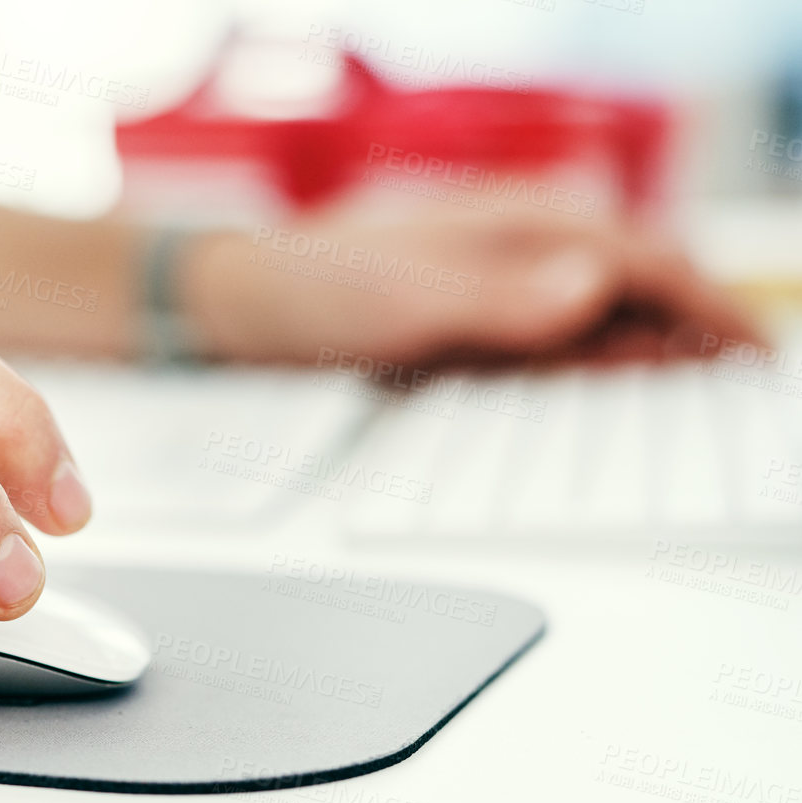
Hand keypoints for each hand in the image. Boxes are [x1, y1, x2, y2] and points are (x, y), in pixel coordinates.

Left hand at [184, 209, 763, 368]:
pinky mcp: (470, 320)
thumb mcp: (407, 301)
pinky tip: (606, 391)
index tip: (753, 354)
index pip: (648, 260)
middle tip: (740, 381)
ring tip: (696, 396)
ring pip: (600, 315)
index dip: (709, 306)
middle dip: (693, 327)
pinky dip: (591, 363)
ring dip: (649, 350)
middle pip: (636, 286)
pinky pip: (553, 341)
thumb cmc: (310, 288)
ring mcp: (498, 284)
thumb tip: (594, 285)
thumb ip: (504, 301)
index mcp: (523, 225)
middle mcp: (520, 249)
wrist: (234, 304)